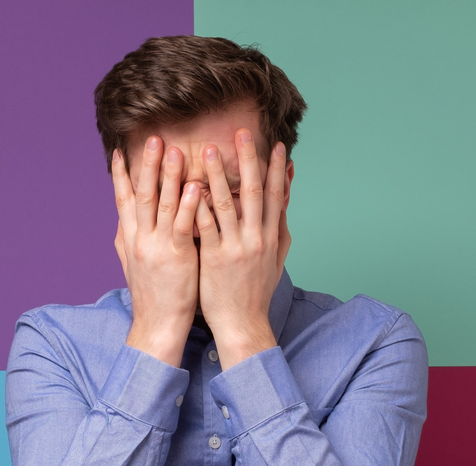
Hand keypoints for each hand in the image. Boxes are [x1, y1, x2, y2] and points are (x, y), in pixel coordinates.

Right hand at [112, 136, 201, 366]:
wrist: (157, 325)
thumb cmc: (152, 295)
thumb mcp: (133, 263)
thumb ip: (129, 238)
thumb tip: (122, 220)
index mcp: (130, 238)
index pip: (123, 200)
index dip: (119, 175)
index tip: (118, 151)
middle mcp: (140, 238)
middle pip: (143, 194)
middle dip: (147, 165)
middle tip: (154, 138)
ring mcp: (158, 247)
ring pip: (163, 204)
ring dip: (168, 176)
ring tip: (175, 150)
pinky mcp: (177, 257)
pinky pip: (183, 226)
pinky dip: (187, 205)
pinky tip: (194, 187)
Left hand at [195, 130, 291, 368]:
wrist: (243, 323)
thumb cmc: (256, 289)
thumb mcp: (276, 256)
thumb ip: (279, 224)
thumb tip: (285, 195)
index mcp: (270, 236)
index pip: (274, 195)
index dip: (276, 168)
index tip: (275, 144)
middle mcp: (256, 238)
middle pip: (252, 192)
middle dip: (248, 160)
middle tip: (242, 132)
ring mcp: (235, 248)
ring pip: (226, 205)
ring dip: (218, 175)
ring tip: (209, 150)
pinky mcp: (214, 258)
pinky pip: (206, 227)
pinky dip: (199, 206)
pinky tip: (190, 187)